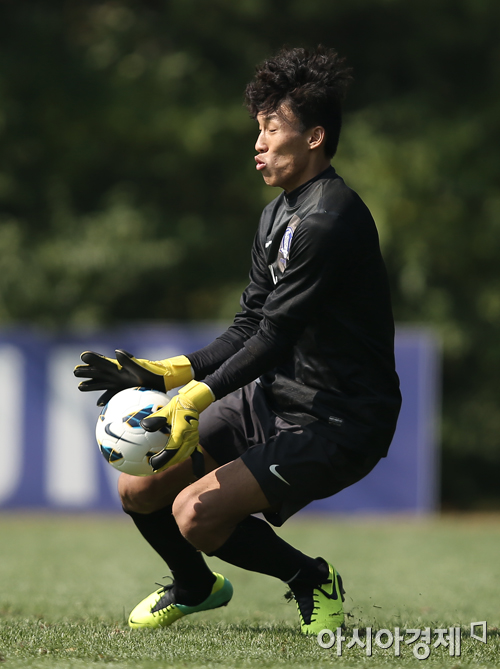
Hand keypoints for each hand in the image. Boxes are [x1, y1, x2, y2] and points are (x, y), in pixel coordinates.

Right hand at [74, 349, 192, 405]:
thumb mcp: (140, 368)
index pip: (103, 363)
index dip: (93, 359)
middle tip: (74, 371)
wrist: (165, 380)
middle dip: (87, 372)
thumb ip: (129, 361)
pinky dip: (106, 398)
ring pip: (103, 383)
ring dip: (93, 384)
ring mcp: (122, 382)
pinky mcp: (127, 390)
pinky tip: (99, 404)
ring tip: (80, 386)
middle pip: (100, 372)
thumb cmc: (153, 373)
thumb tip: (116, 352)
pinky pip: (113, 394)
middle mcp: (119, 374)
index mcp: (120, 367)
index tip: (82, 356)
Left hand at [141, 380, 213, 471]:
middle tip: (155, 469)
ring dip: (174, 462)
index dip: (163, 458)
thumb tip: (143, 425)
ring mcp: (194, 439)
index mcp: (181, 430)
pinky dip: (186, 459)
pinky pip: (192, 453)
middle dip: (167, 463)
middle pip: (179, 455)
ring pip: (184, 455)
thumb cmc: (177, 405)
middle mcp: (189, 437)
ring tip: (163, 467)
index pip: (172, 448)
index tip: (152, 464)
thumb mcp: (165, 410)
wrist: (192, 402)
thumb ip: (155, 419)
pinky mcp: (195, 440)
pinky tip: (189, 469)